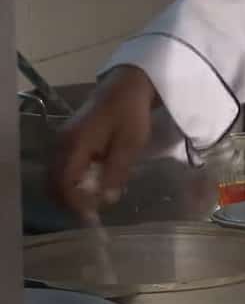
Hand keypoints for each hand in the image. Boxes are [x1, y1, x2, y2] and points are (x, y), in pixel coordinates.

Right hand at [49, 66, 157, 217]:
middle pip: (54, 182)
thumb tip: (105, 199)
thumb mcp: (129, 145)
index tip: (92, 217)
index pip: (63, 184)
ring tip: (95, 199)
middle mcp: (61, 144)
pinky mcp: (69, 138)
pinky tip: (93, 182)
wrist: (127, 86)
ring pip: (57, 175)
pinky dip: (73, 179)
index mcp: (74, 145)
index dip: (75, 203)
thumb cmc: (130, 114)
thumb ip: (116, 173)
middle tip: (93, 212)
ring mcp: (63, 140)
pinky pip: (64, 166)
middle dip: (71, 200)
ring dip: (72, 190)